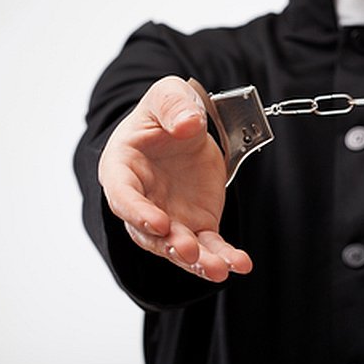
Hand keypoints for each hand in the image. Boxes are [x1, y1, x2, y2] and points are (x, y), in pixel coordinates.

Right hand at [97, 76, 252, 281]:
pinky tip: (241, 264)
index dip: (138, 212)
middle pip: (149, 233)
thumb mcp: (167, 94)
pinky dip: (224, 256)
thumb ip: (173, 105)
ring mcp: (168, 217)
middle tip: (190, 251)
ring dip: (198, 261)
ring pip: (179, 247)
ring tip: (221, 269)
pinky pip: (209, 246)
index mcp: (122, 169)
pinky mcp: (196, 223)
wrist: (186, 127)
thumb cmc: (166, 111)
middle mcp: (141, 201)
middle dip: (169, 244)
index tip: (159, 223)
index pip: (123, 197)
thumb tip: (187, 124)